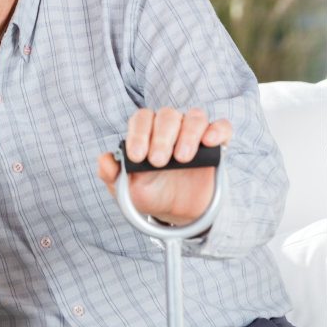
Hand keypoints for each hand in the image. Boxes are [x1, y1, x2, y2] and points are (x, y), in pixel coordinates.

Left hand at [95, 107, 232, 225]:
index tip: (138, 156)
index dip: (139, 134)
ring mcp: (194, 133)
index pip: (142, 119)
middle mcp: (170, 127)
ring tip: (182, 159)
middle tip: (159, 162)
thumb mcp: (125, 190)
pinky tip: (209, 142)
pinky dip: (217, 130)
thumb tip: (104, 159)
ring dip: (188, 135)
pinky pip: (221, 126)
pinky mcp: (216, 143)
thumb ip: (110, 174)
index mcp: (146, 132)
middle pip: (167, 115)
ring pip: (195, 117)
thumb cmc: (149, 193)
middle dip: (162, 138)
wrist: (177, 212)